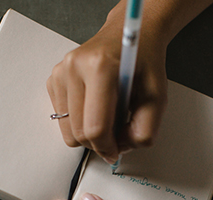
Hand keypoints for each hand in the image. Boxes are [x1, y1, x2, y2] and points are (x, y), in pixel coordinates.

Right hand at [46, 8, 167, 163]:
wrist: (128, 34)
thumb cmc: (143, 62)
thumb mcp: (157, 97)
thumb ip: (145, 129)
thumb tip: (121, 149)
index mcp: (100, 67)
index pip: (96, 127)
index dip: (108, 148)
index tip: (116, 152)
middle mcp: (75, 67)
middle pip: (79, 133)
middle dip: (99, 143)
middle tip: (118, 134)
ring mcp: (61, 72)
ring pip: (68, 130)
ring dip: (89, 133)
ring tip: (108, 115)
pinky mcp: (54, 79)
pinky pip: (62, 118)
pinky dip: (79, 120)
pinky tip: (95, 105)